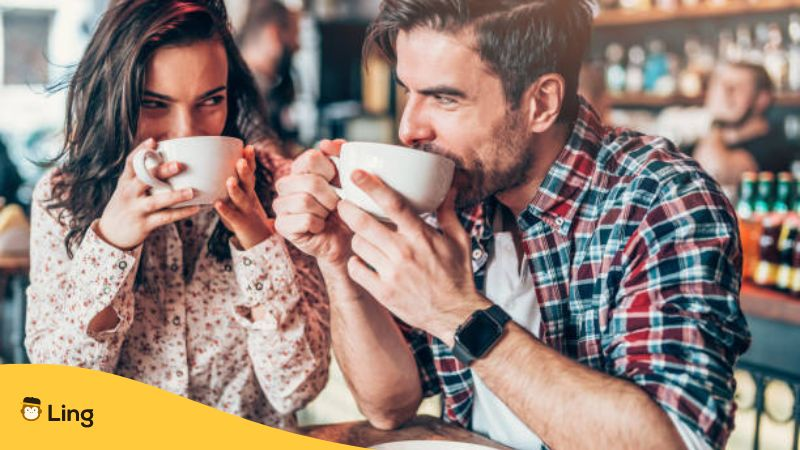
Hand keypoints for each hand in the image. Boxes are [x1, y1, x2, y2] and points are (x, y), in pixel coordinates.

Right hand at [98, 138, 199, 249]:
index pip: (131, 163)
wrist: (110, 233)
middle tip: (179, 164)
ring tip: (191, 191)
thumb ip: (141, 176)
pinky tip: (196, 208)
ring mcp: (136, 209)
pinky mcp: (144, 224)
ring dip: (174, 196)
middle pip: (143, 180)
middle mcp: (129, 194)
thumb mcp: (127, 189)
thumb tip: (168, 159)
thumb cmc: (126, 205)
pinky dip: (181, 213)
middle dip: (160, 171)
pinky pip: (165, 217)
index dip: (141, 151)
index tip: (153, 141)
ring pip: (156, 202)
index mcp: (125, 182)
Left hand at [214, 144, 273, 249]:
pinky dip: (225, 210)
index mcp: (248, 190)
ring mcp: (246, 211)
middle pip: (249, 183)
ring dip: (236, 190)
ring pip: (242, 199)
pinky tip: (217, 204)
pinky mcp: (240, 223)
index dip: (251, 160)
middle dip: (246, 171)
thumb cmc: (243, 214)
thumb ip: (230, 182)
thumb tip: (208, 164)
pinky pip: (232, 216)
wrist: (258, 238)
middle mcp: (249, 198)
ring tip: (230, 180)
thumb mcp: (240, 197)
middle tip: (241, 160)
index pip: (251, 172)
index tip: (249, 147)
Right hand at [274, 139, 352, 266]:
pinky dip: (319, 224)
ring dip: (324, 211)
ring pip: (305, 201)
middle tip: (335, 205)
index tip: (339, 182)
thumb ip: (341, 155)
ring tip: (327, 216)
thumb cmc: (347, 209)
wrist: (346, 240)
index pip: (312, 157)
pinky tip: (320, 227)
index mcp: (300, 168)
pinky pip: (304, 219)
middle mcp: (286, 183)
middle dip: (331, 196)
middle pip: (310, 181)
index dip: (331, 171)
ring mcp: (281, 204)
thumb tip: (327, 143)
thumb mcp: (349, 179)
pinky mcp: (281, 225)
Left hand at [337, 170, 487, 344]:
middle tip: (343, 204)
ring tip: (362, 237)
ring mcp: (392, 273)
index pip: (393, 204)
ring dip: (356, 237)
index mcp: (421, 236)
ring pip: (358, 245)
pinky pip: (356, 269)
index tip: (357, 175)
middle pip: (364, 223)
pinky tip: (362, 261)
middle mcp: (404, 252)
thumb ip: (448, 213)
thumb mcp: (459, 241)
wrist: (456, 314)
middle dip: (348, 209)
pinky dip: (355, 263)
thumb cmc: (457, 276)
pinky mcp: (383, 292)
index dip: (372, 186)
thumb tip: (448, 189)